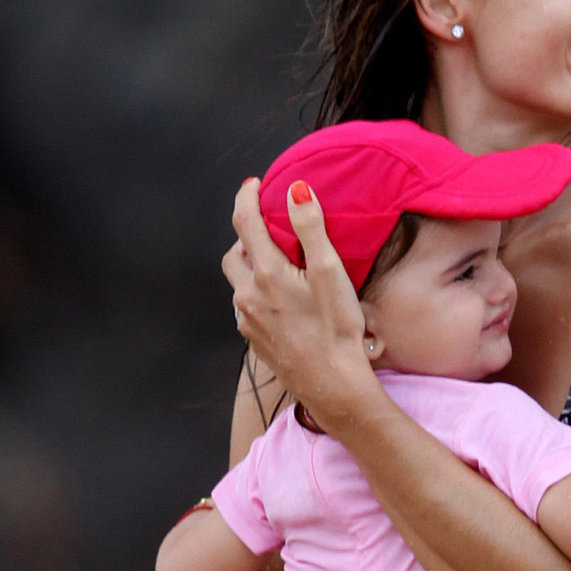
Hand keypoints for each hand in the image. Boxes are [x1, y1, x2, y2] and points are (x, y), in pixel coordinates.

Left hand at [223, 179, 378, 430]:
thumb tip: (296, 190)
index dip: (247, 197)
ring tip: (277, 265)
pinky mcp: (255, 341)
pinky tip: (279, 300)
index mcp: (265, 274)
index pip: (245, 222)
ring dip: (251, 268)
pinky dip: (256, 294)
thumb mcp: (329, 272)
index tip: (254, 184)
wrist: (333, 386)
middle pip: (234, 254)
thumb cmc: (336, 330)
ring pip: (238, 283)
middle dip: (246, 237)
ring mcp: (248, 321)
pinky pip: (246, 308)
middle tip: (267, 230)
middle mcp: (247, 296)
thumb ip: (310, 228)